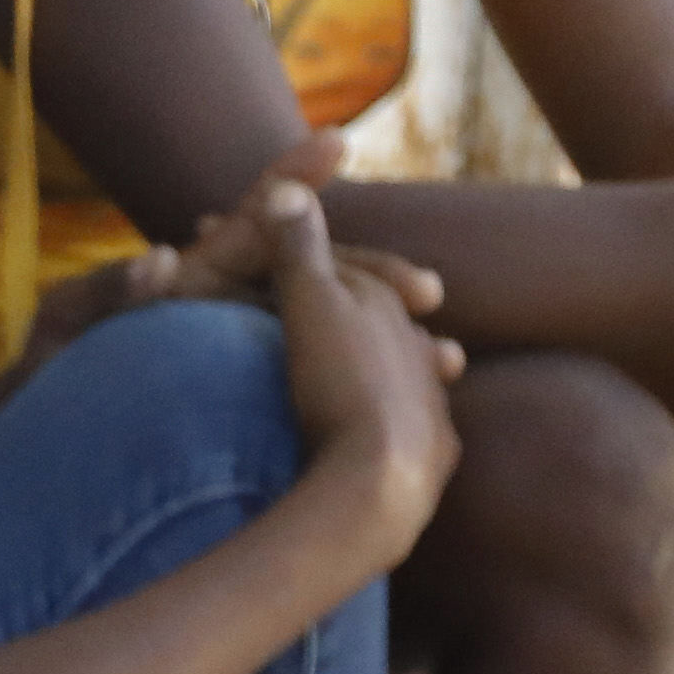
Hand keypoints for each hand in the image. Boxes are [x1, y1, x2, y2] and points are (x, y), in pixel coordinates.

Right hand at [246, 180, 460, 566]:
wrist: (381, 486)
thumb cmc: (338, 386)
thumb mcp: (308, 303)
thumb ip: (297, 247)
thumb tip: (287, 187)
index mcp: (381, 302)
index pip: (334, 269)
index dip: (289, 256)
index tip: (238, 252)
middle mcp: (416, 346)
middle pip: (380, 319)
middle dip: (361, 307)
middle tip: (356, 305)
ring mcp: (430, 402)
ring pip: (407, 372)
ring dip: (389, 367)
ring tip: (372, 377)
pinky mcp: (435, 457)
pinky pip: (415, 430)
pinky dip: (395, 423)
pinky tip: (381, 442)